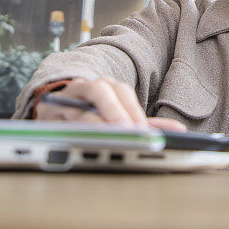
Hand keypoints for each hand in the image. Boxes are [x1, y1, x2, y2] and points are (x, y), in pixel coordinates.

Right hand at [34, 77, 186, 131]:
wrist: (53, 113)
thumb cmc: (91, 116)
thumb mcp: (119, 119)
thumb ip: (145, 124)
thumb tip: (178, 131)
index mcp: (107, 87)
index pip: (123, 92)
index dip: (133, 111)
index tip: (144, 133)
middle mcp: (88, 87)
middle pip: (104, 89)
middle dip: (117, 111)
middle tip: (128, 133)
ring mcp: (68, 98)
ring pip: (81, 101)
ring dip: (97, 119)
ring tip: (109, 137)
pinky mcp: (49, 112)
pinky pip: (62, 117)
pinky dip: (74, 128)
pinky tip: (84, 141)